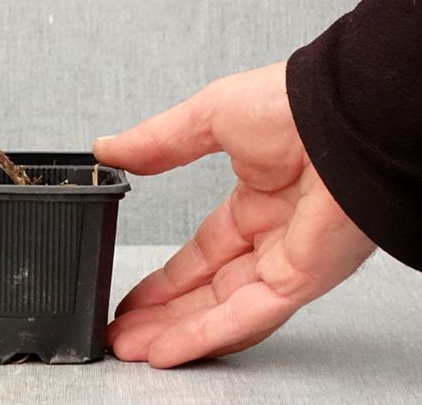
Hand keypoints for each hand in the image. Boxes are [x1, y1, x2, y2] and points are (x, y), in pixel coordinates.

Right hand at [94, 62, 375, 367]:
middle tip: (123, 331)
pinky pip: (250, 315)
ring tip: (134, 348)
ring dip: (179, 332)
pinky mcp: (304, 278)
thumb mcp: (206, 117)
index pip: (205, 251)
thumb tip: (109, 149)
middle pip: (210, 288)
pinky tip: (172, 347)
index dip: (167, 276)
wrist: (342, 114)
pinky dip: (208, 333)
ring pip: (226, 310)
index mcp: (257, 197)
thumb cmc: (291, 103)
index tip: (135, 295)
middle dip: (164, 312)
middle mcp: (275, 234)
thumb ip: (156, 142)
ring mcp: (290, 259)